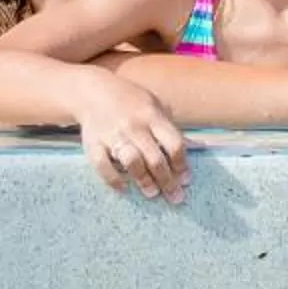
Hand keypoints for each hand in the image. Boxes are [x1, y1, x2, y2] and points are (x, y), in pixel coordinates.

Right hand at [73, 74, 188, 203]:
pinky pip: (102, 165)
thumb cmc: (129, 100)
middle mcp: (134, 125)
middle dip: (167, 181)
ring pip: (132, 161)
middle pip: (155, 158)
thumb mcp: (153, 104)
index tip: (186, 180)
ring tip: (152, 193)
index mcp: (152, 115)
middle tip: (175, 197)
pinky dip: (113, 179)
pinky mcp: (93, 142)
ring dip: (144, 180)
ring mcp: (113, 134)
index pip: (174, 143)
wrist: (92, 90)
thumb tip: (195, 147)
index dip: (182, 165)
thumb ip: (170, 126)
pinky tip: (123, 188)